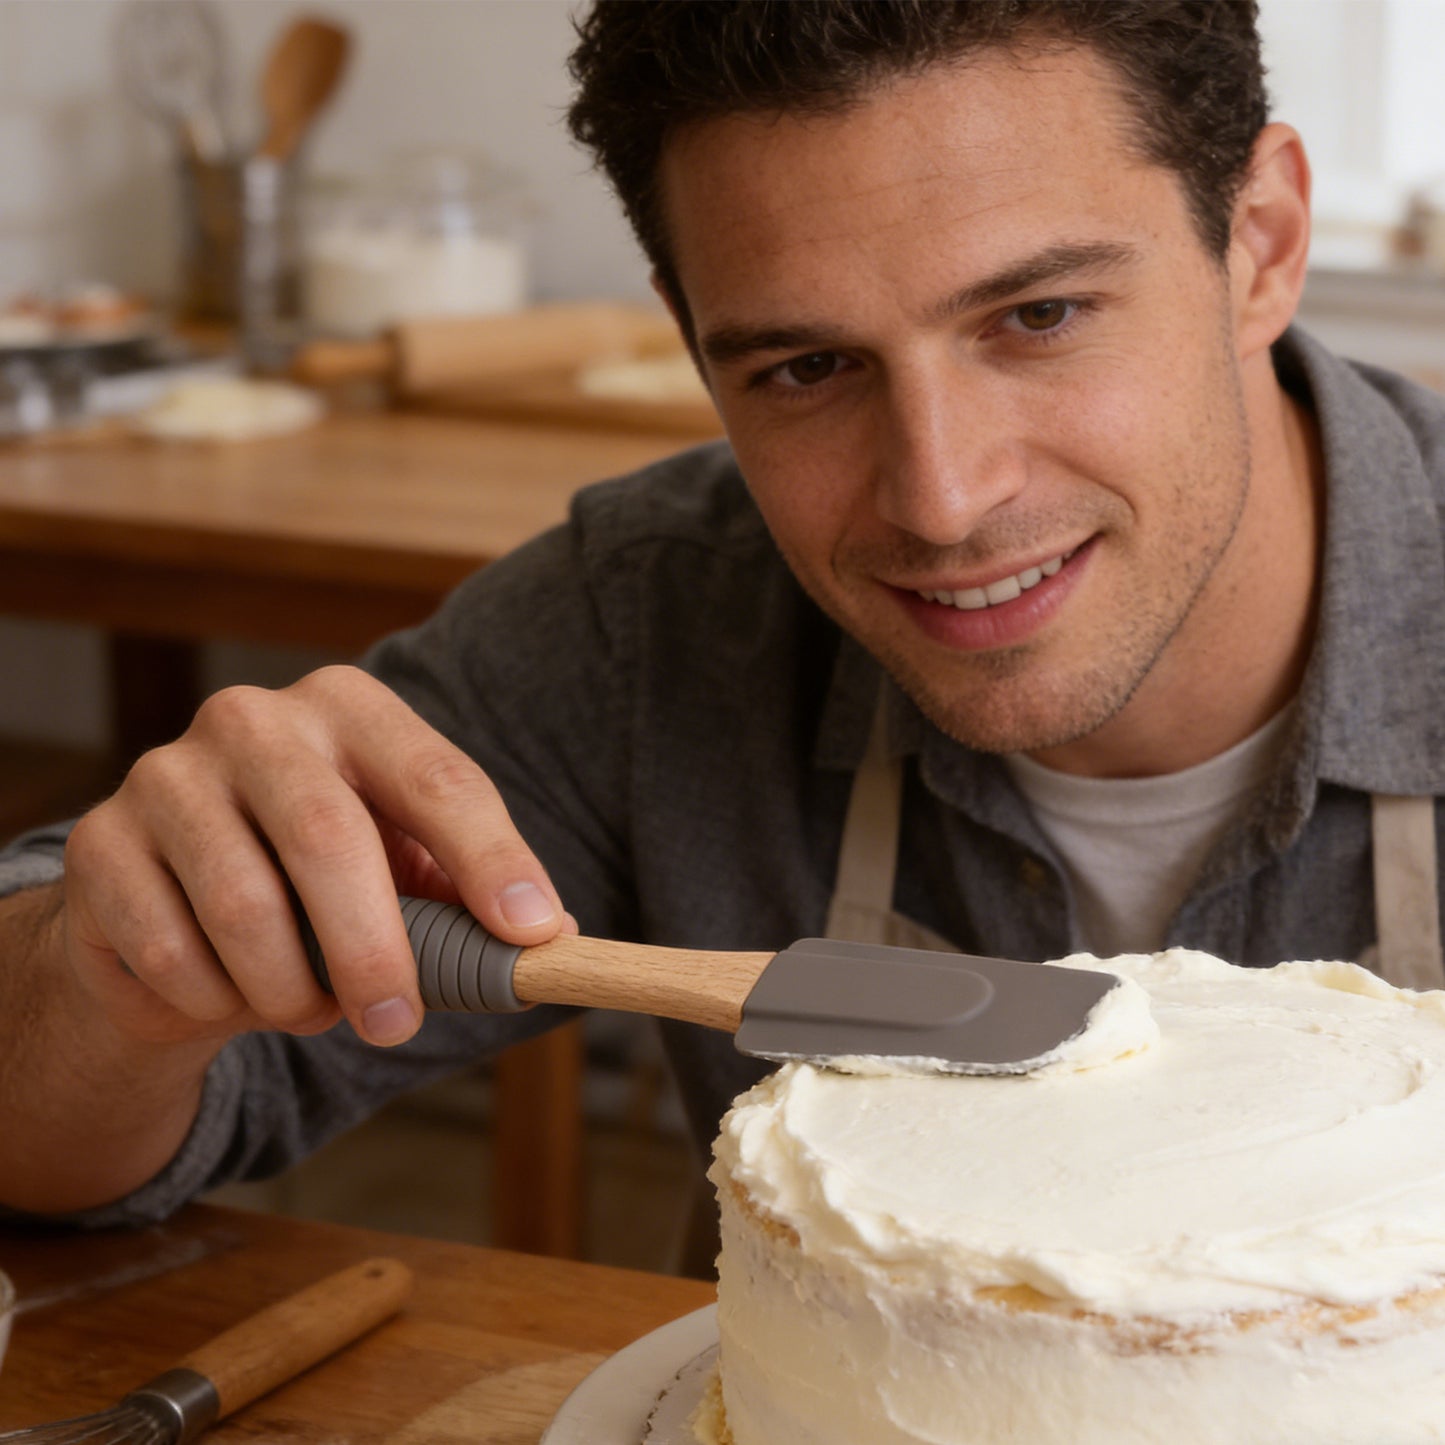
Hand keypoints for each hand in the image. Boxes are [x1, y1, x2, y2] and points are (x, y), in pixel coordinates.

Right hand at [61, 665, 567, 1048]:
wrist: (172, 907)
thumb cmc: (314, 884)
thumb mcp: (399, 870)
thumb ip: (464, 898)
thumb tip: (552, 939)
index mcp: (351, 709)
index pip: (437, 777)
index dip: (491, 858)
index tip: (529, 934)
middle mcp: (255, 720)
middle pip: (329, 838)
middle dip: (375, 950)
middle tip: (398, 1025)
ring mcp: (167, 773)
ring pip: (243, 909)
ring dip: (288, 989)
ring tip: (309, 1007)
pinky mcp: (98, 841)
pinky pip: (168, 949)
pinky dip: (214, 1000)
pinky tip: (227, 993)